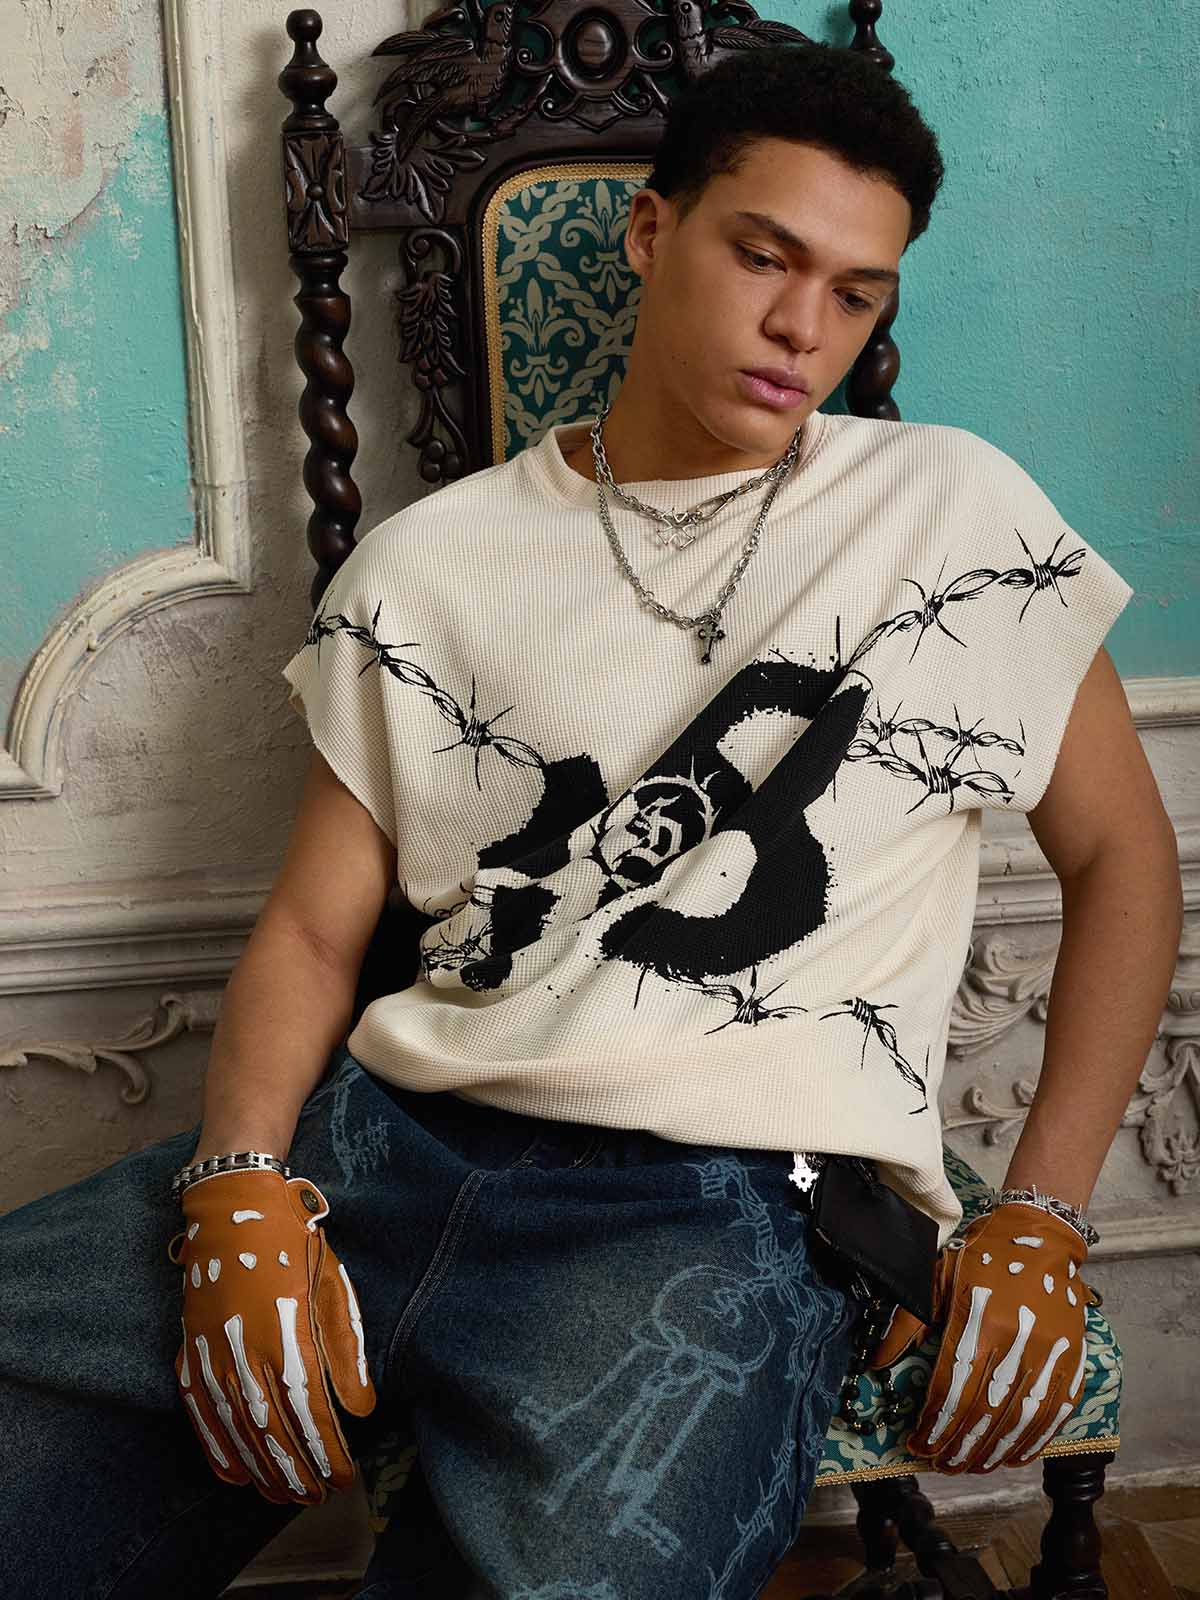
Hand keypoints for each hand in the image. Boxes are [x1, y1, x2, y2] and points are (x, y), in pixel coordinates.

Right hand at [171, 1168, 375, 1503]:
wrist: (232, 1206)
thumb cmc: (292, 1242)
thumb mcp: (332, 1284)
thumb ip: (346, 1349)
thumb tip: (363, 1407)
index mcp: (287, 1331)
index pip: (309, 1410)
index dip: (327, 1450)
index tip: (344, 1476)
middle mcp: (246, 1349)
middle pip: (272, 1429)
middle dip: (295, 1470)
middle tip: (316, 1498)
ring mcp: (214, 1351)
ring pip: (236, 1428)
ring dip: (260, 1469)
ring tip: (282, 1497)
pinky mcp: (192, 1349)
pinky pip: (200, 1410)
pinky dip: (215, 1447)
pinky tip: (232, 1474)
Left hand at [867, 1203, 1094, 1472]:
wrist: (1041, 1236)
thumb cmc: (983, 1256)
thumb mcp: (936, 1278)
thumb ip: (907, 1323)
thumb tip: (876, 1362)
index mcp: (980, 1318)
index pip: (954, 1387)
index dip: (935, 1422)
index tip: (918, 1443)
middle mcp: (1018, 1340)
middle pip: (985, 1409)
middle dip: (960, 1444)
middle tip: (941, 1464)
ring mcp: (1050, 1353)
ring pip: (1019, 1418)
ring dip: (994, 1450)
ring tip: (971, 1466)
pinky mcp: (1073, 1359)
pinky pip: (1055, 1411)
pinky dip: (1034, 1440)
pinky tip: (1014, 1456)